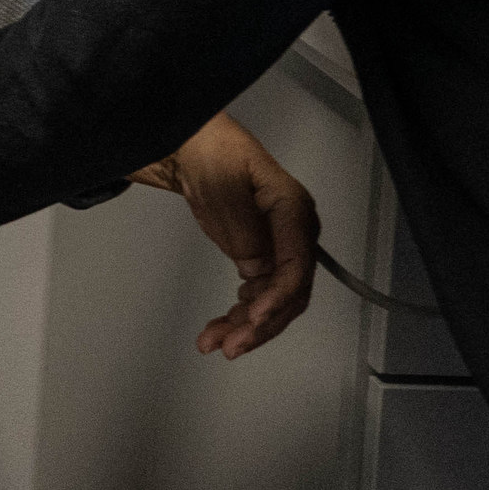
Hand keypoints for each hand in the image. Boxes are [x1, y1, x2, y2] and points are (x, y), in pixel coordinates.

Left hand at [132, 111, 316, 358]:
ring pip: (272, 299)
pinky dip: (238, 314)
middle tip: (230, 345)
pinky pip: (256, 294)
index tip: (253, 318)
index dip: (277, 297)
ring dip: (246, 326)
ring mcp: (277, 246)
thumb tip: (256, 270)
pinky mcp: (259, 256)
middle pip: (289, 291)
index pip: (296, 265)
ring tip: (214, 343)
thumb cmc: (211, 152)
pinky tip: (220, 328)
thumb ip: (242, 230)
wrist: (191, 144)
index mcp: (293, 210)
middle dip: (261, 323)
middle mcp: (293, 232)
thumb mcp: (223, 185)